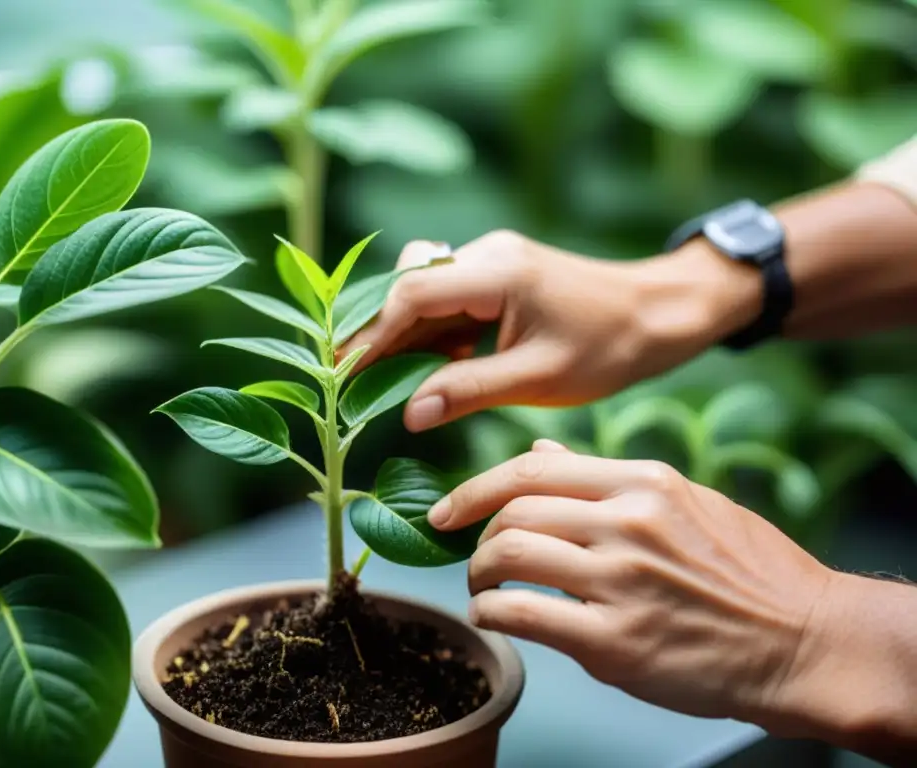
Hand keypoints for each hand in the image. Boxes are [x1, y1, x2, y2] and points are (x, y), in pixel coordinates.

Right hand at [339, 231, 760, 431]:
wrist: (658, 314)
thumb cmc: (610, 347)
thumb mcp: (538, 377)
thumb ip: (469, 391)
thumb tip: (409, 413)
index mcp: (498, 272)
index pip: (413, 292)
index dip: (374, 333)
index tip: (347, 373)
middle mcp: (487, 255)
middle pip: (409, 284)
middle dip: (379, 332)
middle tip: (354, 381)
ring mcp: (492, 261)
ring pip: (424, 291)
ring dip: (403, 333)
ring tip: (386, 381)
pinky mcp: (498, 276)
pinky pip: (448, 300)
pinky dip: (431, 332)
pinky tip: (433, 369)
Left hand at [431, 440, 843, 730]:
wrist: (806, 641)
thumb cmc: (747, 571)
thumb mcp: (685, 502)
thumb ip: (606, 479)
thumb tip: (541, 452)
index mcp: (643, 482)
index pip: (532, 469)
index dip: (476, 488)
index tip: (450, 508)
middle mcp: (627, 523)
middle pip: (511, 512)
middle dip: (475, 535)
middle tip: (473, 557)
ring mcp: (620, 582)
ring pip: (507, 556)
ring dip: (478, 575)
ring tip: (482, 590)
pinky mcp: (616, 642)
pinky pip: (522, 615)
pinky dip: (492, 614)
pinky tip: (494, 618)